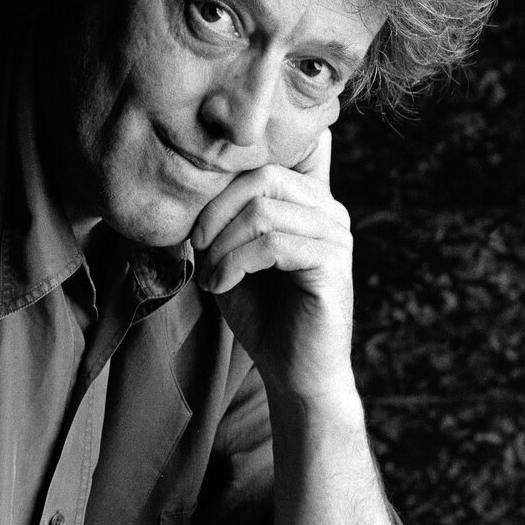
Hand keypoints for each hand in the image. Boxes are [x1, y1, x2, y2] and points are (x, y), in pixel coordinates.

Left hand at [189, 129, 356, 406]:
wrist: (294, 370)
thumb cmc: (261, 312)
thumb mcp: (228, 256)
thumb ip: (219, 220)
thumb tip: (188, 186)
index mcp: (306, 199)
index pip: (273, 154)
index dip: (230, 169)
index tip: (200, 212)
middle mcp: (328, 208)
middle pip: (262, 175)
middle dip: (215, 211)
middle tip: (195, 247)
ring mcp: (335, 234)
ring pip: (263, 211)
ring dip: (221, 246)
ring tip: (208, 276)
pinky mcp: (333, 264)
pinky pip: (273, 245)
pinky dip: (234, 264)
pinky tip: (221, 286)